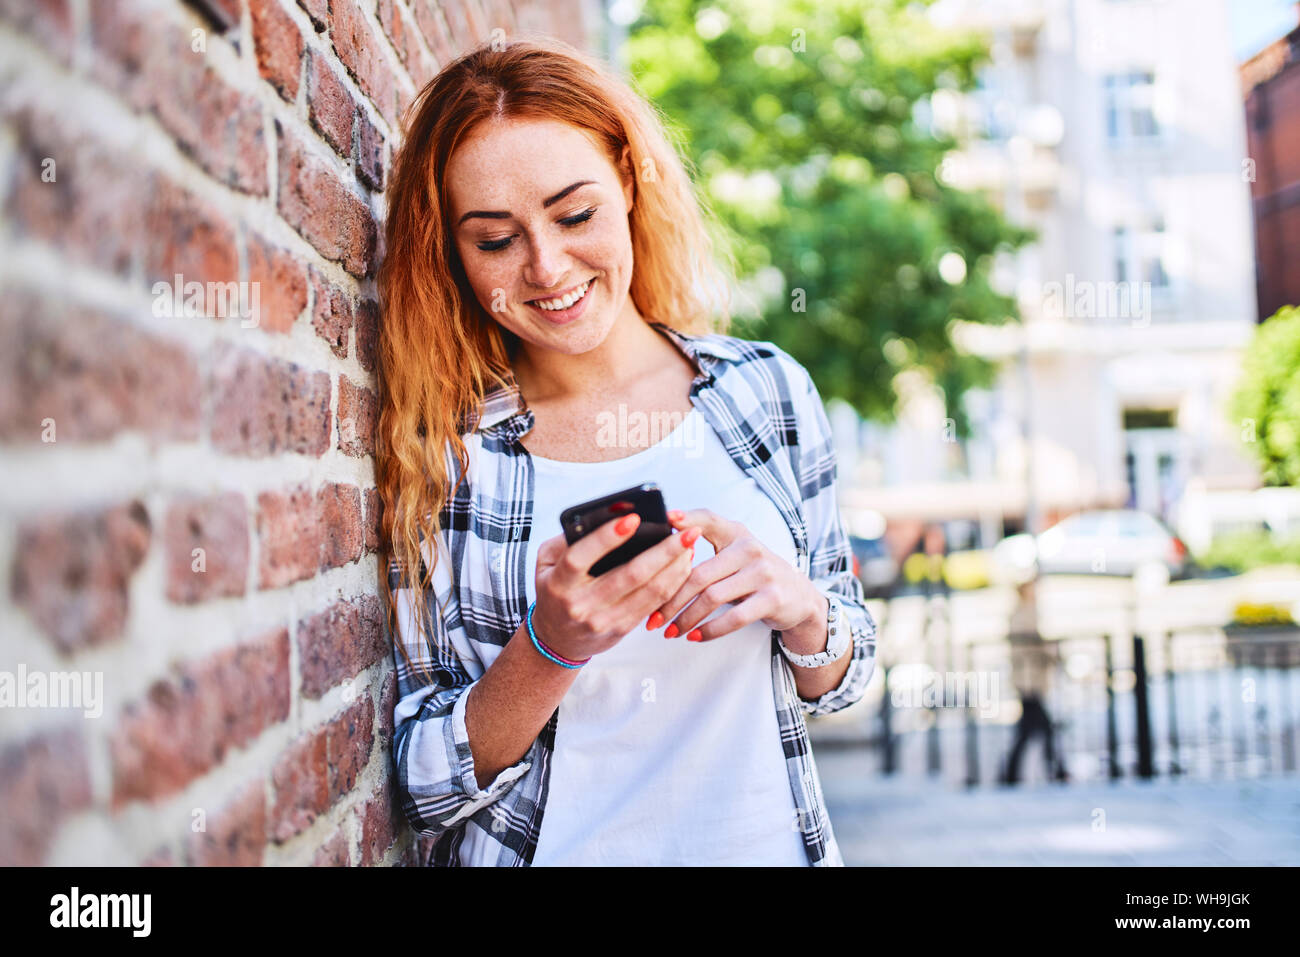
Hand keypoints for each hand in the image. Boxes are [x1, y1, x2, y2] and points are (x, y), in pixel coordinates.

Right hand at [530, 512, 699, 661]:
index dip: (606, 537)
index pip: (581, 558)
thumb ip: (567, 540)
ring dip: (676, 567)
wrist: (557, 639)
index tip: (633, 518)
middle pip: (631, 575)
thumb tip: (605, 516)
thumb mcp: (547, 562)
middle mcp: (582, 604)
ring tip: (690, 545)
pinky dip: (673, 582)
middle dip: (665, 551)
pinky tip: (683, 565)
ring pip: (651, 592)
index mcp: (559, 583)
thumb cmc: (555, 589)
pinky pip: (655, 604)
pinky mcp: (623, 629)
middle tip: (688, 531)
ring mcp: (605, 620)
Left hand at [651, 508, 823, 642]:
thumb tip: (660, 558)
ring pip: (712, 597)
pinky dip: (710, 630)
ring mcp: (763, 573)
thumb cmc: (753, 575)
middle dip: (671, 599)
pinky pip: (734, 617)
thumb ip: (706, 550)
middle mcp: (750, 549)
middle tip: (652, 618)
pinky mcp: (772, 598)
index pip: (709, 520)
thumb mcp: (735, 555)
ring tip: (669, 631)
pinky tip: (695, 636)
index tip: (666, 518)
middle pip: (700, 573)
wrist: (798, 596)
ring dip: (686, 618)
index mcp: (736, 533)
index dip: (688, 518)